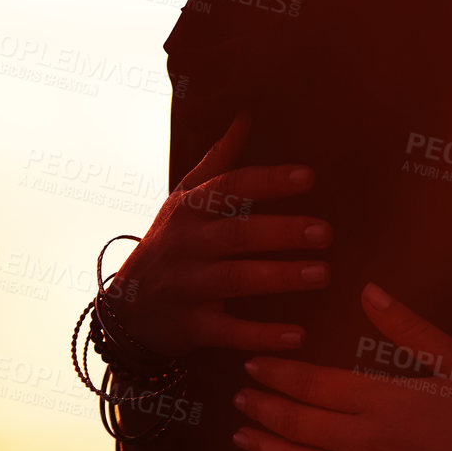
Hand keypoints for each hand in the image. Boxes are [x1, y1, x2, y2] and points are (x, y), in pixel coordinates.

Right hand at [107, 114, 331, 356]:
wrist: (126, 309)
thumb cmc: (171, 243)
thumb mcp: (186, 199)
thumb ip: (219, 161)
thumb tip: (247, 115)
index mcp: (191, 209)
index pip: (231, 187)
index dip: (269, 181)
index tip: (309, 176)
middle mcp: (188, 244)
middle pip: (237, 234)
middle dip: (281, 232)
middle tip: (326, 232)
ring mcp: (187, 286)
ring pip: (235, 279)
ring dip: (279, 277)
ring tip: (322, 274)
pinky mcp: (191, 326)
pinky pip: (228, 331)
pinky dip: (261, 335)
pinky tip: (297, 335)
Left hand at [232, 284, 451, 450]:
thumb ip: (410, 329)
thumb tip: (370, 292)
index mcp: (384, 400)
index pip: (312, 383)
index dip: (278, 373)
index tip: (256, 363)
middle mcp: (365, 443)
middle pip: (295, 423)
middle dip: (261, 406)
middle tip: (240, 394)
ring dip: (264, 447)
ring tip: (242, 434)